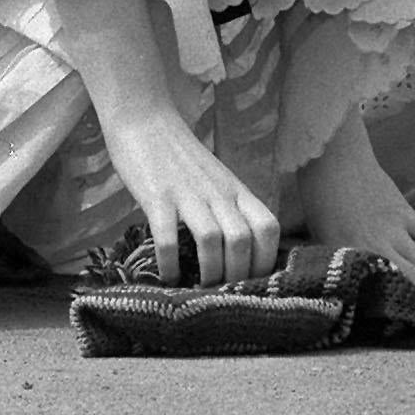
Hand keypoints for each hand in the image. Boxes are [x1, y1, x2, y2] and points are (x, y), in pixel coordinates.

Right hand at [98, 102, 280, 288]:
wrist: (145, 120)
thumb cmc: (181, 157)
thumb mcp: (216, 179)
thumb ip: (227, 207)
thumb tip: (235, 252)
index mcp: (236, 189)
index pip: (268, 226)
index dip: (266, 259)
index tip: (252, 282)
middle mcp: (218, 193)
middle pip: (244, 239)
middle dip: (237, 275)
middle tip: (224, 294)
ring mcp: (188, 194)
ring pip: (213, 239)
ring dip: (209, 272)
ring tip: (200, 290)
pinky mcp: (157, 196)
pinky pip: (167, 236)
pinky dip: (169, 263)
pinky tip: (167, 277)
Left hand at [297, 115, 414, 315]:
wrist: (334, 163)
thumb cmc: (322, 204)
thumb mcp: (322, 242)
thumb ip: (339, 266)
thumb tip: (345, 293)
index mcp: (353, 255)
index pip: (380, 288)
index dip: (399, 308)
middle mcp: (378, 245)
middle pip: (413, 277)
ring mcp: (396, 229)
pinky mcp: (407, 215)